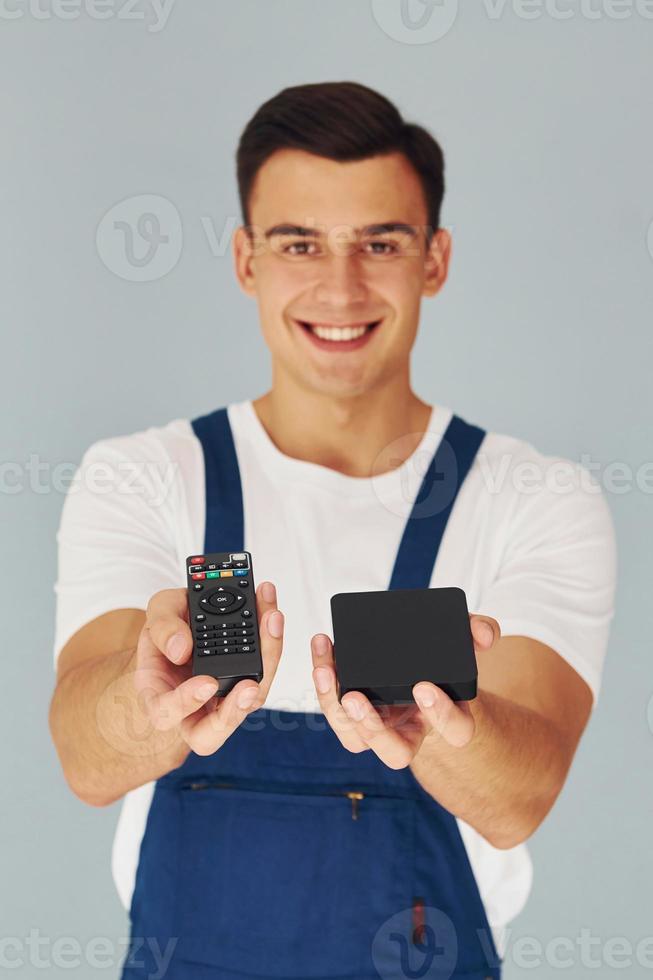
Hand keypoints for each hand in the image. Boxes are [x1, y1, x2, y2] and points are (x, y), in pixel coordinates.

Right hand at [133, 581, 283, 756]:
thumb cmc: (166, 634)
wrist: (187, 626)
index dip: (187, 703)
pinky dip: (271, 640)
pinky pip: (265, 669)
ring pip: (252, 697)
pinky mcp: (250, 679)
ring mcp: (226, 697)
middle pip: (218, 726)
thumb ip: (163, 627)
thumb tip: (181, 648)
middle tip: (250, 686)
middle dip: (237, 708)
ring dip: (267, 658)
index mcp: (160, 696)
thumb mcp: (155, 617)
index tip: (206, 681)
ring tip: (270, 620)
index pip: (166, 715)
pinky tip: (270, 614)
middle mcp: (196, 707)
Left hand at [310, 615, 499, 768]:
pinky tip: (322, 650)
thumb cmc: (442, 667)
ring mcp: (380, 729)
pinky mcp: (354, 716)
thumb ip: (477, 634)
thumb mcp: (462, 646)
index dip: (440, 713)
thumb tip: (485, 634)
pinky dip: (323, 682)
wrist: (421, 673)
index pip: (453, 730)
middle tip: (355, 698)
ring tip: (325, 672)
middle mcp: (412, 733)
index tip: (424, 686)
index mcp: (448, 720)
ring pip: (354, 738)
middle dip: (373, 729)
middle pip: (394, 753)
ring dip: (334, 706)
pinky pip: (334, 710)